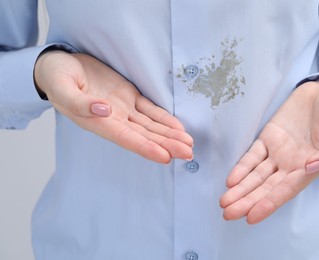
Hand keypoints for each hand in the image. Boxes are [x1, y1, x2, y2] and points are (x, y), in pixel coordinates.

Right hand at [34, 51, 192, 162]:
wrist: (61, 65)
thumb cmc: (56, 78)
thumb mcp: (62, 88)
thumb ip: (80, 102)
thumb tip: (104, 110)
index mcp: (98, 122)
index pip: (126, 138)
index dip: (146, 148)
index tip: (166, 157)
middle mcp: (114, 120)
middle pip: (144, 136)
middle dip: (167, 145)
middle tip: (188, 153)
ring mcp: (123, 109)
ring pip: (151, 125)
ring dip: (170, 135)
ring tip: (188, 144)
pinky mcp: (129, 97)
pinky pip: (150, 110)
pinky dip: (164, 118)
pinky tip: (178, 127)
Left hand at [220, 76, 318, 223]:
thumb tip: (311, 168)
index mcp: (309, 168)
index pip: (285, 191)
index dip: (268, 204)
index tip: (251, 217)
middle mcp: (291, 165)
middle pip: (266, 188)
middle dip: (247, 201)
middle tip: (228, 213)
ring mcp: (278, 153)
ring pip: (256, 175)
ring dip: (240, 189)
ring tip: (224, 202)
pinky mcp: (267, 138)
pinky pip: (252, 156)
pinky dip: (241, 167)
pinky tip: (231, 180)